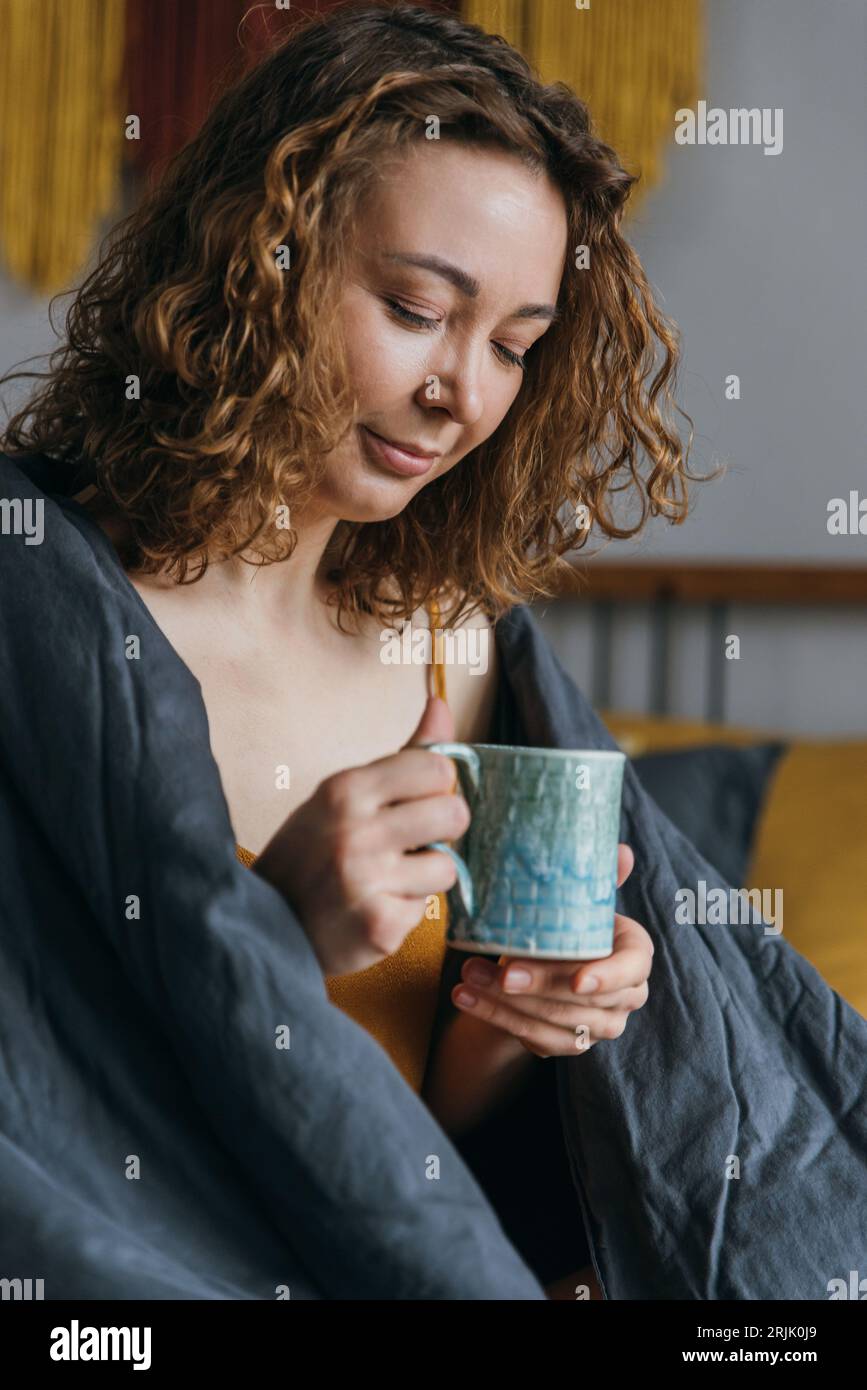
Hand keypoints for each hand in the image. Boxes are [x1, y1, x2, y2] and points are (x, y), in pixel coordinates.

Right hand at [252, 694, 467, 976]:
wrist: (262, 926)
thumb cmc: (309, 853)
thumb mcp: (343, 796)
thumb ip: (402, 757)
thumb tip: (442, 705)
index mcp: (346, 789)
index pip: (437, 766)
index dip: (436, 786)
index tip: (414, 802)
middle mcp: (355, 831)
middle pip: (454, 813)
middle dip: (441, 831)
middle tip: (409, 843)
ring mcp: (367, 880)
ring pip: (447, 867)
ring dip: (425, 877)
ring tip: (387, 880)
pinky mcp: (379, 926)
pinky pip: (426, 910)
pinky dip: (405, 911)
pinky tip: (372, 909)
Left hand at [449, 844, 651, 1056]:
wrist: (544, 962)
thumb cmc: (568, 924)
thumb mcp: (580, 900)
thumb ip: (601, 879)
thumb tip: (624, 851)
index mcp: (636, 955)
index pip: (631, 970)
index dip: (607, 977)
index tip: (578, 980)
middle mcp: (626, 996)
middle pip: (582, 999)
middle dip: (539, 986)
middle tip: (502, 971)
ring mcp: (599, 1026)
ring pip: (553, 1021)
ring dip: (506, 1002)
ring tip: (469, 976)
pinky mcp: (568, 1044)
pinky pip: (533, 1037)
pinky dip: (496, 1018)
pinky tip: (467, 998)